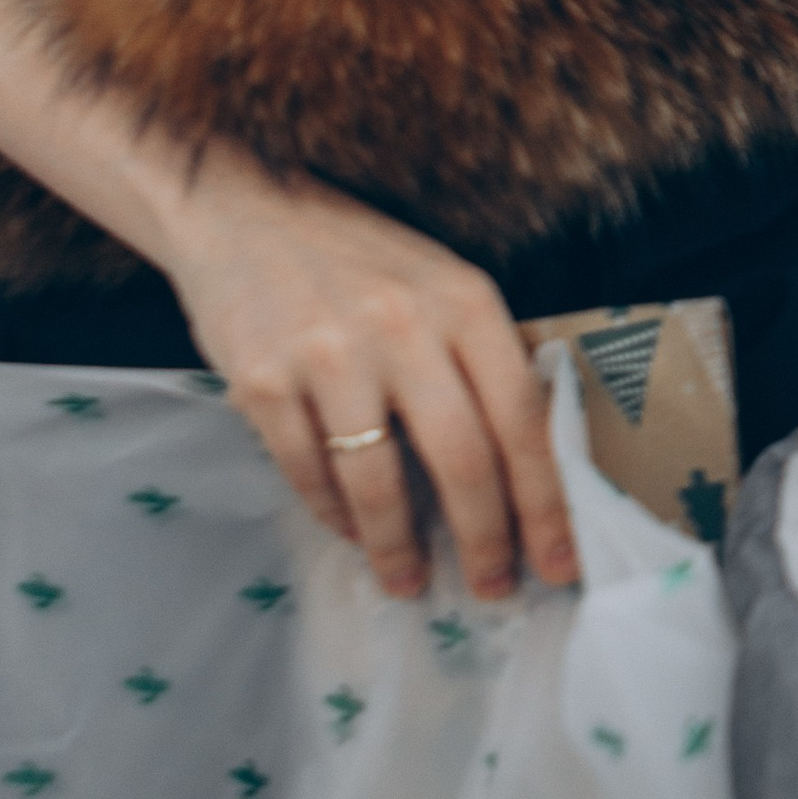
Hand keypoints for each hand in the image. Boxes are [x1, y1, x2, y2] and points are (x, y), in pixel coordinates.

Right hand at [159, 163, 578, 603]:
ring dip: (399, 546)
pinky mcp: (262, 380)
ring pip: (381, 481)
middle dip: (485, 539)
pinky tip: (352, 533)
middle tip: (494, 589)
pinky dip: (336, 515)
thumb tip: (524, 471)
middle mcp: (403, 325)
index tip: (559, 561)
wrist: (238, 210)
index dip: (545, 503)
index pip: (522, 420)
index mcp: (464, 302)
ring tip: (410, 581)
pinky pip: (309, 472)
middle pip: (463, 459)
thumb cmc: (356, 259)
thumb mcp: (440, 285)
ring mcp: (328, 354)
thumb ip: (481, 360)